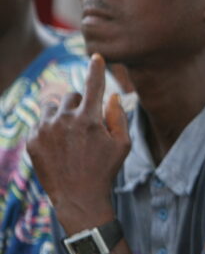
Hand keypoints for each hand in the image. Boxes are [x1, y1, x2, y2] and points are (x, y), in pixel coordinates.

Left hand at [28, 54, 129, 234]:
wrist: (78, 197)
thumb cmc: (105, 170)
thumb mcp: (123, 145)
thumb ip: (119, 117)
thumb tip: (113, 96)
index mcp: (89, 119)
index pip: (94, 85)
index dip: (96, 69)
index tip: (96, 56)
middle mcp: (65, 120)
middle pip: (72, 96)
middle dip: (81, 104)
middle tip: (87, 124)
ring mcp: (46, 129)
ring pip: (53, 106)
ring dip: (62, 113)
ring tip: (70, 134)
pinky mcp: (33, 140)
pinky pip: (41, 122)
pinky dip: (50, 128)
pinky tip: (60, 146)